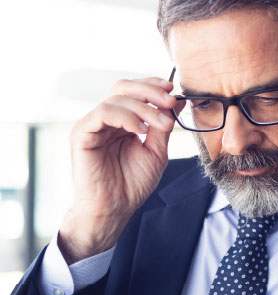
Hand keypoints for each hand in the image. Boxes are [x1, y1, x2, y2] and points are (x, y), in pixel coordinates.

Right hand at [59, 78, 176, 263]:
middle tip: (170, 101)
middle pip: (123, 87)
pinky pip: (102, 113)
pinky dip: (125, 116)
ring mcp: (92, 125)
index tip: (174, 92)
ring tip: (162, 124)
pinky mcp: (82, 134)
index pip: (134, 91)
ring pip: (116, 98)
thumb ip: (163, 126)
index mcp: (122, 121)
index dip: (153, 86)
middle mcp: (106, 119)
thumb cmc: (132, 183)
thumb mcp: (156, 151)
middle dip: (150, 91)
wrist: (115, 208)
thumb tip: (178, 101)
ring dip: (144, 107)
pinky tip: (141, 130)